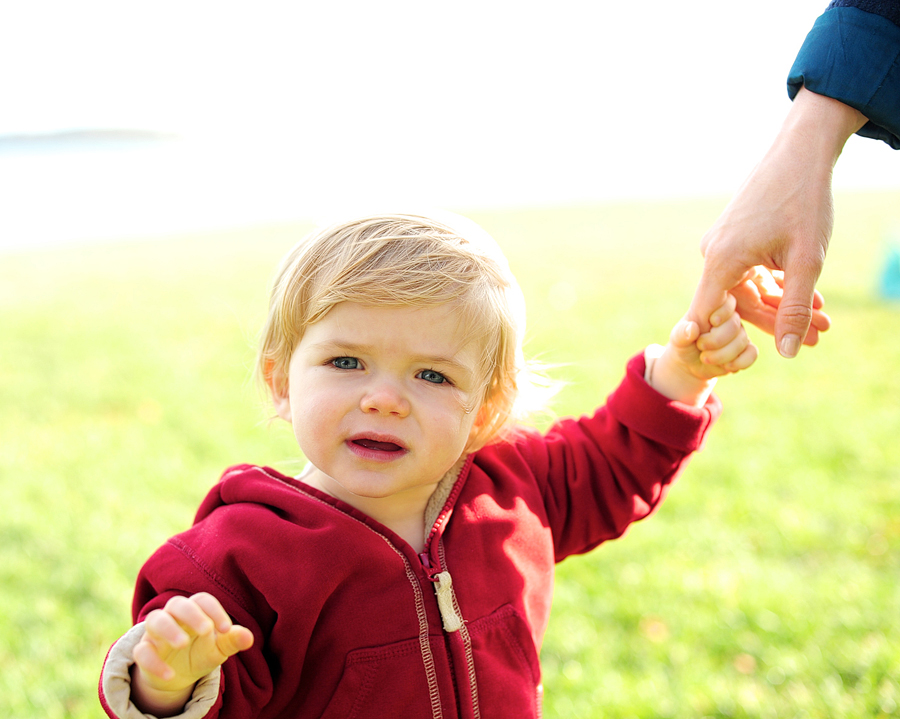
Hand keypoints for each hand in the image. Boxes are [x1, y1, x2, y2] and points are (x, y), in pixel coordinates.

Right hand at [131, 593, 253, 715]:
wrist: (177, 675)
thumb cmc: (201, 652)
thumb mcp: (219, 648)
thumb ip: (232, 640)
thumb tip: (249, 638)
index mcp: (195, 611)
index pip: (202, 600)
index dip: (214, 610)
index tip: (226, 629)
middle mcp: (174, 616)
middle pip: (177, 604)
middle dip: (191, 614)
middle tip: (206, 630)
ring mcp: (155, 633)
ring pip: (154, 620)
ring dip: (168, 630)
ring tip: (182, 644)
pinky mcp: (144, 651)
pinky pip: (142, 652)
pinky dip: (154, 663)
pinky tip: (170, 675)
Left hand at [650, 294, 756, 405]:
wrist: (690, 364)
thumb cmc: (685, 344)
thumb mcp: (678, 338)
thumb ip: (682, 332)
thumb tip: (692, 328)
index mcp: (716, 309)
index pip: (729, 303)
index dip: (722, 313)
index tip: (710, 323)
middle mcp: (731, 319)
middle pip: (734, 326)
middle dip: (715, 341)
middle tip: (700, 347)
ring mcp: (741, 335)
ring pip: (742, 342)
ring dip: (722, 355)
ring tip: (705, 358)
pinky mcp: (746, 350)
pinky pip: (752, 354)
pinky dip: (739, 362)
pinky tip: (726, 366)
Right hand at [689, 87, 865, 357]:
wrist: (801, 150)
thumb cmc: (803, 201)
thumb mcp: (805, 262)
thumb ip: (794, 309)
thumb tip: (789, 353)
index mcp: (721, 262)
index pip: (705, 318)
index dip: (717, 345)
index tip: (735, 362)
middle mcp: (714, 254)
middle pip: (737, 305)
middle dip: (779, 323)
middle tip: (819, 338)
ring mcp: (723, 244)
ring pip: (749, 289)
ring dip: (785, 304)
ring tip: (823, 319)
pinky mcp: (736, 237)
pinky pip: (752, 272)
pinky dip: (779, 284)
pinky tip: (810, 295)